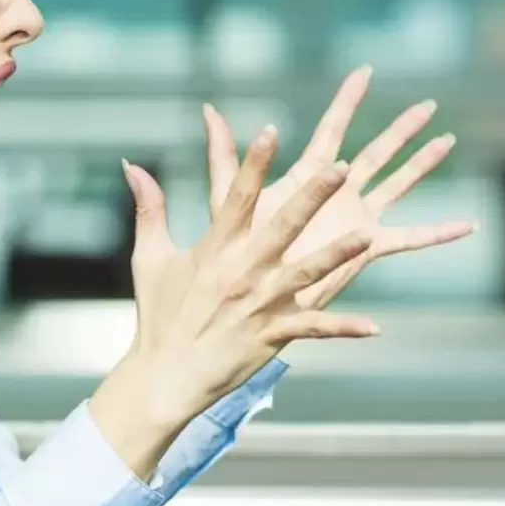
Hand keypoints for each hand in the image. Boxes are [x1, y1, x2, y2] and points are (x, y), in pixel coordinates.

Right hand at [104, 129, 377, 438]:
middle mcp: (241, 271)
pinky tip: (373, 326)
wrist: (165, 375)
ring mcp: (259, 304)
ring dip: (338, 254)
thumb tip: (131, 164)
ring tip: (367, 235)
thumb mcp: (149, 257)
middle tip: (340, 166)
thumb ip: (149, 207)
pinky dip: (342, 329)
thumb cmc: (158, 315)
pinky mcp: (271, 336)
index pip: (237, 196)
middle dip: (312, 195)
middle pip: (282, 226)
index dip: (254, 162)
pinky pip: (312, 329)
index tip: (271, 130)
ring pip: (306, 273)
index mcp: (215, 248)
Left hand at [203, 66, 475, 309]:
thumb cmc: (231, 252)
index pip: (331, 129)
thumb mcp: (227, 197)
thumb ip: (222, 154)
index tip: (364, 71)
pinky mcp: (364, 249)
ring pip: (397, 184)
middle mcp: (335, 195)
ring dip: (423, 164)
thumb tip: (208, 109)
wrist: (244, 298)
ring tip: (449, 140)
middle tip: (428, 104)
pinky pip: (408, 238)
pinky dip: (438, 233)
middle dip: (401, 128)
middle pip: (375, 152)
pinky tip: (468, 226)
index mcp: (305, 179)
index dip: (346, 100)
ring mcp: (353, 220)